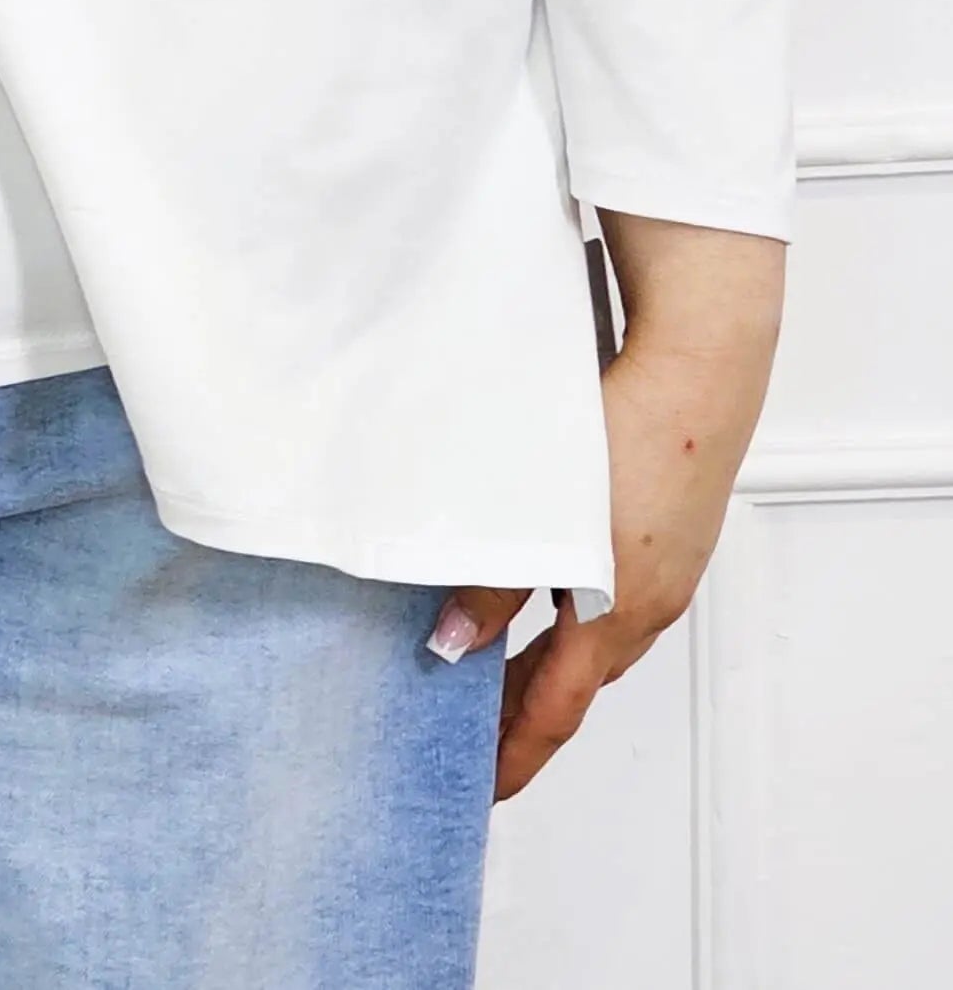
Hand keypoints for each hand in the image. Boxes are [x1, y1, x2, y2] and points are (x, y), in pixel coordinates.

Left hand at [429, 217, 782, 801]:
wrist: (700, 364)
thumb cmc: (628, 428)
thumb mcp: (545, 515)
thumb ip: (491, 582)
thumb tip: (450, 645)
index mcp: (618, 609)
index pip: (556, 709)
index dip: (515, 753)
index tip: (483, 787)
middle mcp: (650, 599)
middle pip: (577, 679)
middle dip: (525, 710)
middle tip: (473, 728)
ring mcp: (667, 565)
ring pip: (598, 634)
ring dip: (549, 656)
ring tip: (494, 657)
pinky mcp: (670, 528)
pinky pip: (615, 592)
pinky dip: (575, 609)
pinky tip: (549, 581)